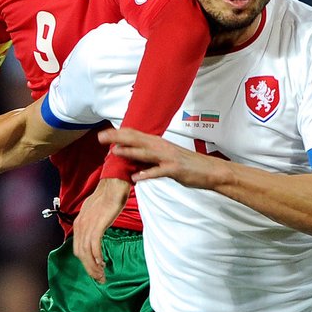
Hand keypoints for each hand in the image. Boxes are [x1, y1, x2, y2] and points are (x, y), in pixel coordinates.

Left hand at [72, 177, 130, 282]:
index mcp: (79, 223)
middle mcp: (80, 225)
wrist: (114, 183)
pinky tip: (103, 263)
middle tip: (100, 279)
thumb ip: (95, 225)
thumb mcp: (97, 213)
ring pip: (86, 252)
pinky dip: (97, 256)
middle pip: (80, 254)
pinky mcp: (97, 224)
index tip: (95, 272)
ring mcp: (87, 225)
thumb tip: (97, 237)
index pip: (78, 249)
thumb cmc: (109, 197)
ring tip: (102, 275)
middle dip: (89, 269)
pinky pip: (94, 245)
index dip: (85, 263)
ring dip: (94, 266)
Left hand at [98, 127, 230, 188]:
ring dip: (130, 152)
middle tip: (101, 137)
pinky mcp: (175, 170)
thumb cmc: (187, 165)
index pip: (135, 135)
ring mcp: (168, 158)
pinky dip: (147, 174)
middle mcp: (162, 147)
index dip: (119, 133)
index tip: (104, 134)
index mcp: (158, 143)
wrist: (210, 171)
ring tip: (115, 152)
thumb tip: (131, 158)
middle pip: (136, 140)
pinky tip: (136, 178)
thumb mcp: (165, 158)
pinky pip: (158, 172)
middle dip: (118, 138)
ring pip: (146, 153)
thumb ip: (149, 157)